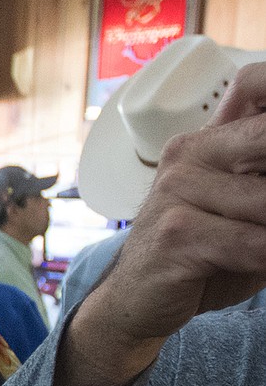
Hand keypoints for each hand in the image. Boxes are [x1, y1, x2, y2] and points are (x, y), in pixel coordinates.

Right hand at [97, 61, 265, 346]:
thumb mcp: (242, 206)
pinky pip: (253, 244)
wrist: (134, 300)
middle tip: (264, 214)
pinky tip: (258, 264)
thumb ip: (265, 178)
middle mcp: (188, 156)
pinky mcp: (175, 233)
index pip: (254, 85)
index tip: (264, 168)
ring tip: (259, 245)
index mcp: (206, 141)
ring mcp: (176, 192)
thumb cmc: (198, 254)